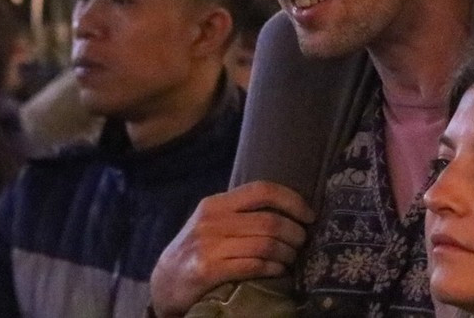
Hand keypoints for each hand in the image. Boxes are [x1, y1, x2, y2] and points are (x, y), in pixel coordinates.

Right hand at [147, 181, 315, 317]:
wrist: (164, 282)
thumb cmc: (195, 250)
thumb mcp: (211, 223)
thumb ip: (240, 214)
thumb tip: (286, 211)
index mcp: (216, 203)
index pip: (262, 190)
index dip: (292, 200)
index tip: (310, 215)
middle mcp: (212, 220)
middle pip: (270, 221)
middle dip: (295, 233)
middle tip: (303, 242)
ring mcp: (209, 245)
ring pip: (266, 244)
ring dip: (287, 253)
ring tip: (292, 258)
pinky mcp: (208, 269)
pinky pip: (253, 265)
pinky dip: (273, 268)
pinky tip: (278, 270)